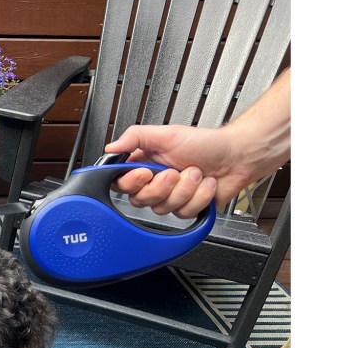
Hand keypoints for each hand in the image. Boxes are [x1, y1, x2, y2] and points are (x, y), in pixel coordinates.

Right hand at [105, 124, 249, 217]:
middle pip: (141, 200)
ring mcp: (171, 198)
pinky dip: (199, 197)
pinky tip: (205, 184)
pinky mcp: (187, 208)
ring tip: (196, 173)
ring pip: (163, 208)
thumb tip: (110, 148)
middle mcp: (155, 183)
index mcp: (145, 164)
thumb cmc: (206, 144)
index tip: (145, 173)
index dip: (131, 183)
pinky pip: (184, 213)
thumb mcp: (166, 134)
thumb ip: (135, 137)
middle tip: (175, 172)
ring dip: (185, 189)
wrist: (237, 156)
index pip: (121, 183)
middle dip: (162, 186)